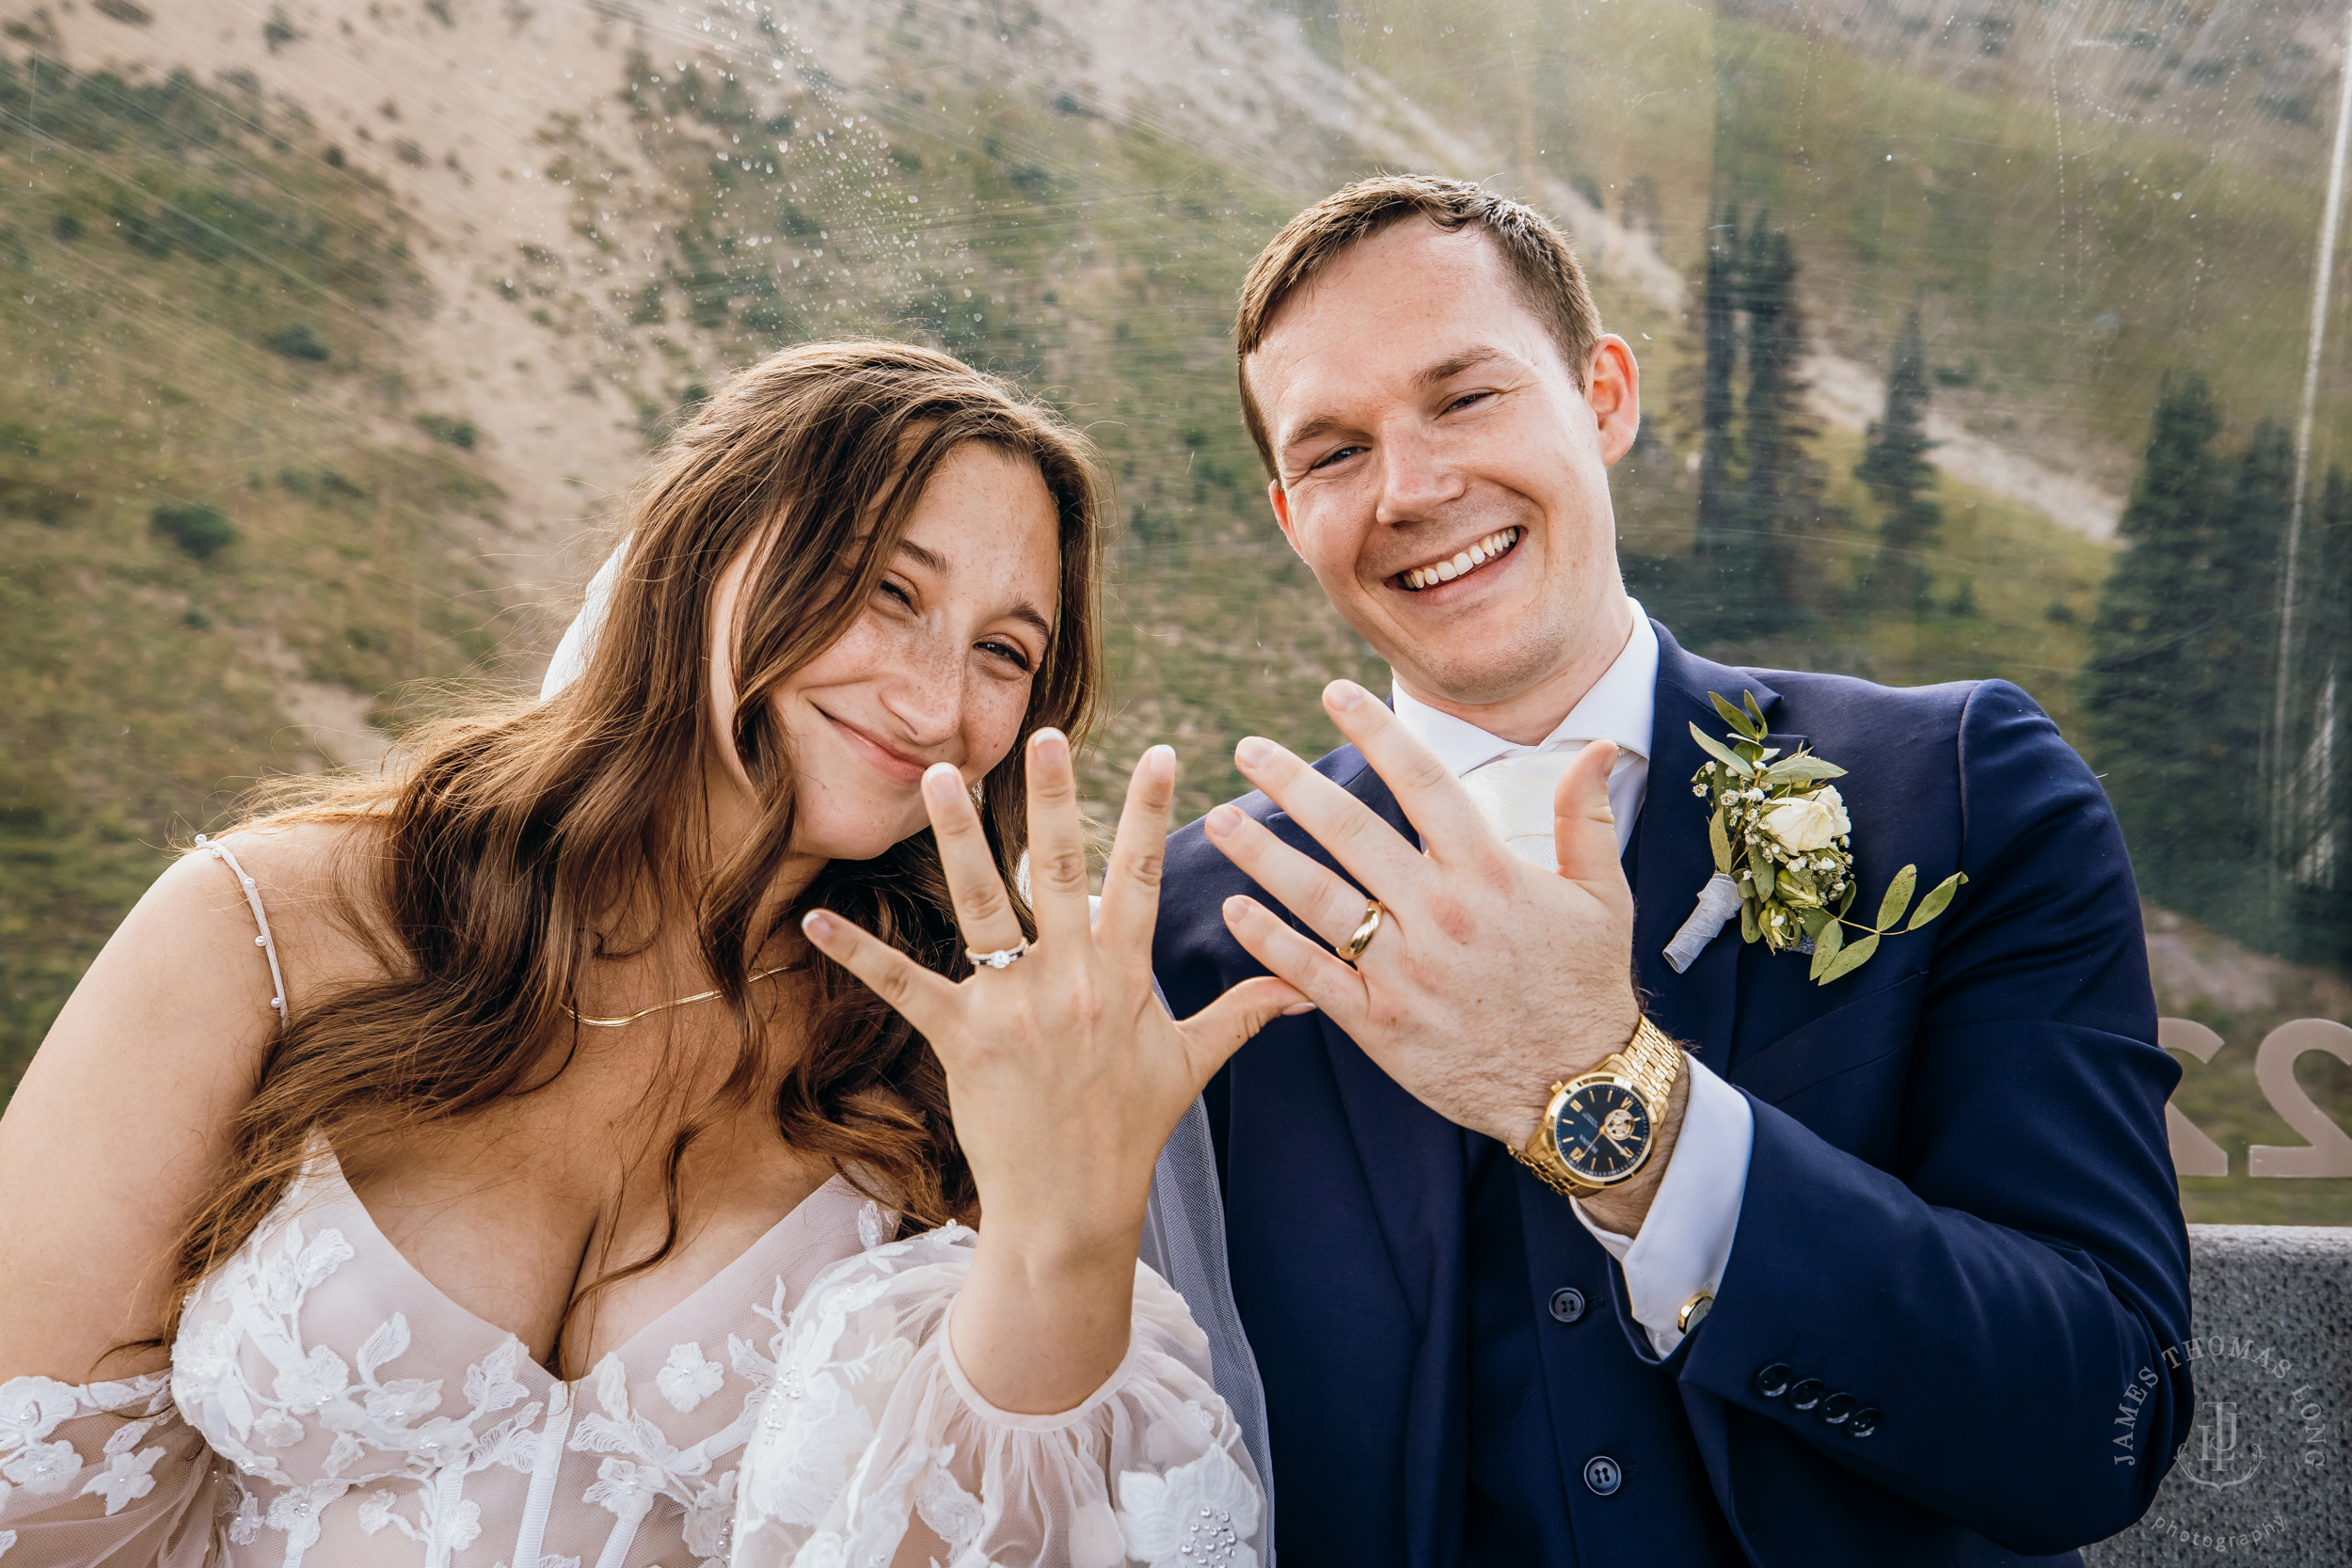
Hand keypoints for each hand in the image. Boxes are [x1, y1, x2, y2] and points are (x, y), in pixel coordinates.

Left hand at [800, 730, 1303, 1410]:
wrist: (1073, 1209)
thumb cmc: (1132, 1134)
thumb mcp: (1192, 1066)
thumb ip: (1242, 1012)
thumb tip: (1303, 986)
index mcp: (1125, 977)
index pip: (1144, 877)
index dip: (1153, 813)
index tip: (1163, 750)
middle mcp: (1072, 980)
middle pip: (1064, 868)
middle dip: (1054, 795)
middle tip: (1044, 731)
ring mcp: (1015, 1007)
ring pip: (985, 903)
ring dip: (958, 836)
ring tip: (939, 774)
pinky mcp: (963, 1038)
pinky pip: (905, 985)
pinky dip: (858, 953)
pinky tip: (814, 919)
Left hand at [1205, 679, 1654, 1162]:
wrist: (1579, 1092)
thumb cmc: (1587, 987)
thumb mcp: (1603, 897)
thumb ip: (1587, 818)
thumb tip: (1596, 749)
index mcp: (1489, 873)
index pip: (1423, 782)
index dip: (1377, 732)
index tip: (1335, 692)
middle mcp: (1440, 914)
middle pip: (1352, 832)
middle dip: (1293, 784)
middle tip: (1247, 748)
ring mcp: (1405, 971)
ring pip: (1318, 898)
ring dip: (1262, 856)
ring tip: (1219, 820)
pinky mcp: (1380, 1024)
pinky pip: (1312, 974)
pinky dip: (1268, 943)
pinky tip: (1234, 909)